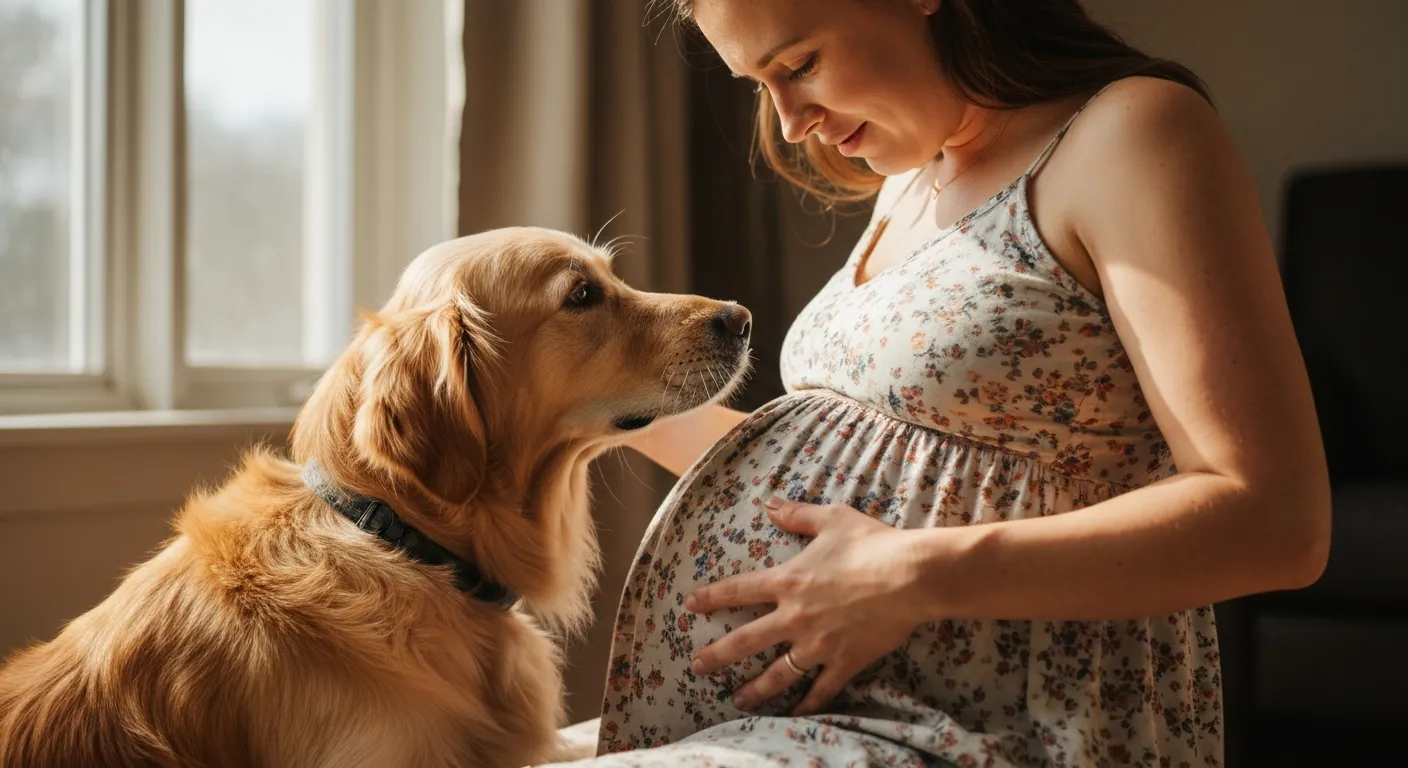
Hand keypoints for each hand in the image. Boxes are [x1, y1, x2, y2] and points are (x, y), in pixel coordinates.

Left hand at [685, 497, 931, 715]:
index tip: (690, 605)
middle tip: (697, 666)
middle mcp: (795, 616)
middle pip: (746, 640)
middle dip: (717, 655)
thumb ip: (797, 515)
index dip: (711, 597)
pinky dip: (808, 704)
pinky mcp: (844, 661)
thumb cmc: (872, 544)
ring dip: (755, 689)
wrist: (911, 576)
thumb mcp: (832, 519)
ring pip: (778, 673)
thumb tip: (769, 504)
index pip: (738, 590)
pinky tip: (795, 713)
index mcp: (788, 581)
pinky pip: (821, 690)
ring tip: (737, 700)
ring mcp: (818, 644)